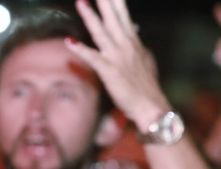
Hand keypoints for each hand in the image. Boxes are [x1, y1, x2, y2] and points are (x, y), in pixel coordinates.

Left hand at [64, 0, 168, 130]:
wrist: (151, 106)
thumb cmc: (147, 86)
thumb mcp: (145, 60)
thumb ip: (137, 45)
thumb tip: (135, 33)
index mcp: (132, 41)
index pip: (123, 15)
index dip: (117, 2)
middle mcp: (125, 45)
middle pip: (112, 17)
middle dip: (105, 1)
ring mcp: (117, 57)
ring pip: (101, 32)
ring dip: (90, 16)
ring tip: (80, 2)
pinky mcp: (109, 71)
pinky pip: (92, 58)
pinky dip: (81, 50)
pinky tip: (69, 42)